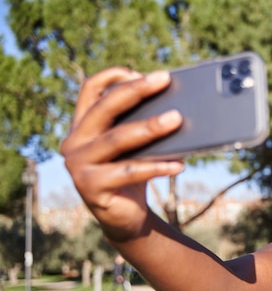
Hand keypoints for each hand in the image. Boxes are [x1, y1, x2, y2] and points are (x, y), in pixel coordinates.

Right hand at [61, 67, 184, 241]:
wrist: (125, 219)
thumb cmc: (132, 176)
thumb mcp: (134, 147)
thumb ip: (139, 125)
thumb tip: (173, 106)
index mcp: (82, 126)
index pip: (90, 90)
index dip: (113, 77)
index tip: (140, 72)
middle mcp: (74, 142)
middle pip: (105, 108)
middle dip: (136, 91)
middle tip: (164, 80)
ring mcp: (78, 165)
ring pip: (118, 139)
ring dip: (150, 128)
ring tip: (177, 119)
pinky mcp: (90, 188)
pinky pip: (129, 172)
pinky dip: (157, 166)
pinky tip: (179, 164)